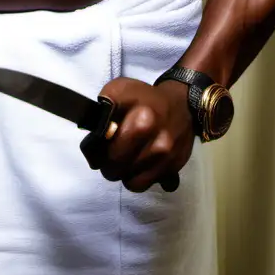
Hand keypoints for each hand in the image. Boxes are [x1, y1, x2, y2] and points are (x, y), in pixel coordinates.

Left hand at [92, 77, 195, 192]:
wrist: (181, 104)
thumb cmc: (143, 98)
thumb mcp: (118, 90)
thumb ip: (103, 109)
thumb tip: (94, 133)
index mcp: (141, 120)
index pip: (104, 147)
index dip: (93, 150)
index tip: (94, 146)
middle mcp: (156, 141)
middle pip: (114, 166)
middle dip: (105, 163)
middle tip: (107, 155)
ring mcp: (165, 156)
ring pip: (129, 181)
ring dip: (121, 173)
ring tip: (123, 160)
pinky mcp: (173, 168)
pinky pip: (144, 185)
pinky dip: (136, 179)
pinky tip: (136, 166)